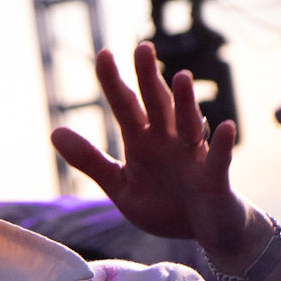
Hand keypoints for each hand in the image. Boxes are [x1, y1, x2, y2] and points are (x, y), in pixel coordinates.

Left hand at [52, 42, 252, 259]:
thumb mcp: (121, 186)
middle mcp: (169, 141)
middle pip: (158, 105)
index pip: (126, 106)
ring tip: (182, 78)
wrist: (205, 231)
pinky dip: (223, 145)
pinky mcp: (215, 179)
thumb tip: (54, 132)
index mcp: (143, 141)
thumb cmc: (164, 204)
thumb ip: (91, 161)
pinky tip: (227, 127)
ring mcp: (193, 157)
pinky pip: (219, 160)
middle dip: (150, 79)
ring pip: (189, 124)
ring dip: (186, 103)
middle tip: (141, 48)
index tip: (103, 54)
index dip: (114, 82)